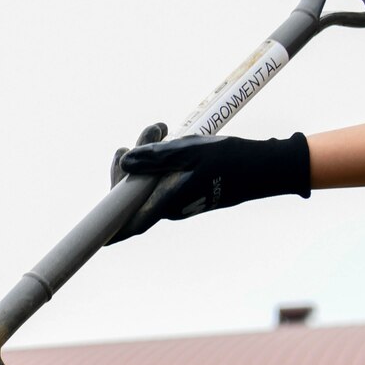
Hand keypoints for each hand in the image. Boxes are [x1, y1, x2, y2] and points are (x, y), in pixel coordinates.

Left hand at [110, 131, 310, 240]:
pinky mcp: (187, 191)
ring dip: (147, 155)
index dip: (112, 225)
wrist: (266, 166)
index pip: (132, 219)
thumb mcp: (190, 151)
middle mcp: (172, 206)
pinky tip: (165, 136)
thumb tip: (125, 162)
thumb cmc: (230, 159)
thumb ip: (155, 156)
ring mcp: (180, 199)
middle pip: (135, 194)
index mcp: (169, 202)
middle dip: (130, 164)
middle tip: (139, 139)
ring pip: (149, 181)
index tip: (98, 235)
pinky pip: (162, 177)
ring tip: (159, 128)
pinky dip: (160, 159)